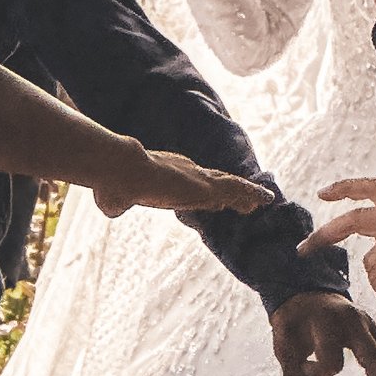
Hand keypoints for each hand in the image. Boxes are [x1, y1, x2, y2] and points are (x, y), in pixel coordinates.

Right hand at [84, 144, 271, 221]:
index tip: (215, 200)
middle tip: (246, 200)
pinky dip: (252, 192)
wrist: (121, 169)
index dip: (205, 193)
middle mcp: (186, 172)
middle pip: (214, 183)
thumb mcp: (113, 196)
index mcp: (167, 175)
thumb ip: (114, 201)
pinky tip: (266, 199)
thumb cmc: (113, 182)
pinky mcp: (206, 186)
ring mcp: (197, 178)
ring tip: (263, 200)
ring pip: (230, 185)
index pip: (191, 185)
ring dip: (246, 193)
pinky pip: (236, 188)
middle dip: (230, 192)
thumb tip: (110, 206)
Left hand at [269, 289, 375, 375]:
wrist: (308, 295)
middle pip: (375, 354)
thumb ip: (291, 374)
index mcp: (328, 323)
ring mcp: (370, 322)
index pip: (331, 361)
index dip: (316, 374)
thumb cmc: (294, 324)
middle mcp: (354, 320)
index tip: (304, 369)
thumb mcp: (283, 345)